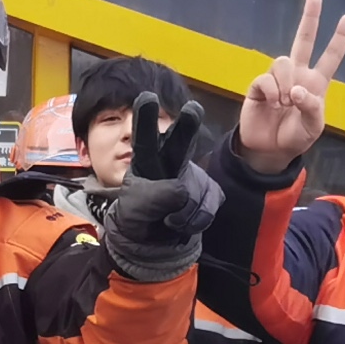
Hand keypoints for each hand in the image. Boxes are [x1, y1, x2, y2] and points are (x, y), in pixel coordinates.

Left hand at [97, 92, 217, 277]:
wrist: (153, 245)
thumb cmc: (138, 219)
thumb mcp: (135, 210)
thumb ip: (154, 197)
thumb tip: (181, 191)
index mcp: (146, 162)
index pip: (144, 139)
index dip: (146, 118)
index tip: (146, 97)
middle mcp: (171, 162)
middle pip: (180, 143)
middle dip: (188, 125)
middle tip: (193, 109)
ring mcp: (192, 177)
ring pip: (196, 189)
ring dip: (184, 212)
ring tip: (168, 220)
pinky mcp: (209, 193)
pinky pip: (209, 204)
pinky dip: (196, 220)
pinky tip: (183, 224)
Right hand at [232, 0, 344, 169]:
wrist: (270, 150)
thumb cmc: (295, 137)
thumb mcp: (313, 127)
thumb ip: (311, 107)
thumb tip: (296, 90)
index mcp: (316, 83)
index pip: (331, 56)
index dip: (340, 38)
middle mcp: (298, 75)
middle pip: (304, 40)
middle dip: (310, 19)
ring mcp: (277, 79)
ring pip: (283, 61)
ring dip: (285, 83)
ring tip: (284, 103)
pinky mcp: (258, 86)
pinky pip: (265, 78)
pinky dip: (271, 92)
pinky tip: (272, 104)